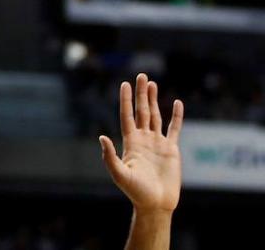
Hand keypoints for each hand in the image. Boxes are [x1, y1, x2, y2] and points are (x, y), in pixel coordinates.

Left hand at [99, 73, 183, 213]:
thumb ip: (110, 156)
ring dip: (154, 100)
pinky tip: (177, 103)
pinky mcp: (171, 150)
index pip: (127, 115)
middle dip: (141, 94)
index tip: (124, 84)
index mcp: (130, 142)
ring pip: (155, 116)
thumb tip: (101, 137)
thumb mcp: (119, 173)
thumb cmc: (136, 191)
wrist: (155, 204)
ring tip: (152, 84)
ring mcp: (157, 143)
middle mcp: (143, 139)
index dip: (125, 100)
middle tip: (141, 75)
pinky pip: (174, 129)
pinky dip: (176, 116)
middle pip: (141, 111)